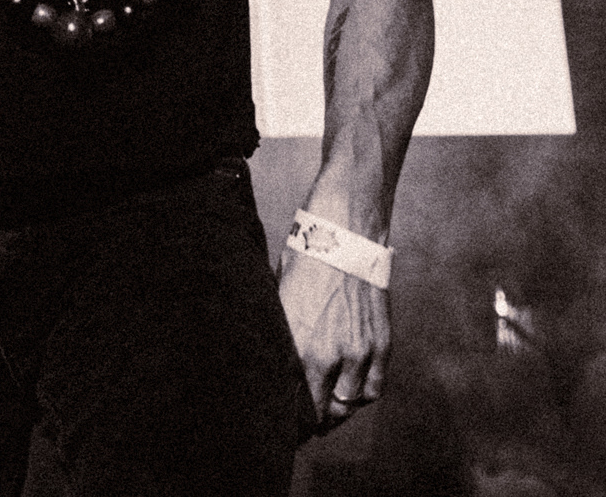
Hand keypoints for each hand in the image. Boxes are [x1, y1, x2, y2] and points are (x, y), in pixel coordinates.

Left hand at [277, 247, 389, 433]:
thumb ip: (283, 334)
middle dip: (312, 422)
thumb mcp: (280, 298)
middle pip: (321, 413)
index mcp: (297, 346)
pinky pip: (374, 388)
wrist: (344, 235)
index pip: (293, 404)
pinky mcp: (382, 344)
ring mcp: (359, 352)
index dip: (289, 420)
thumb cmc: (304, 260)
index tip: (286, 425)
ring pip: (349, 404)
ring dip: (338, 409)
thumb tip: (276, 357)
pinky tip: (352, 392)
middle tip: (306, 424)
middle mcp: (329, 356)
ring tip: (328, 408)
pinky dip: (363, 395)